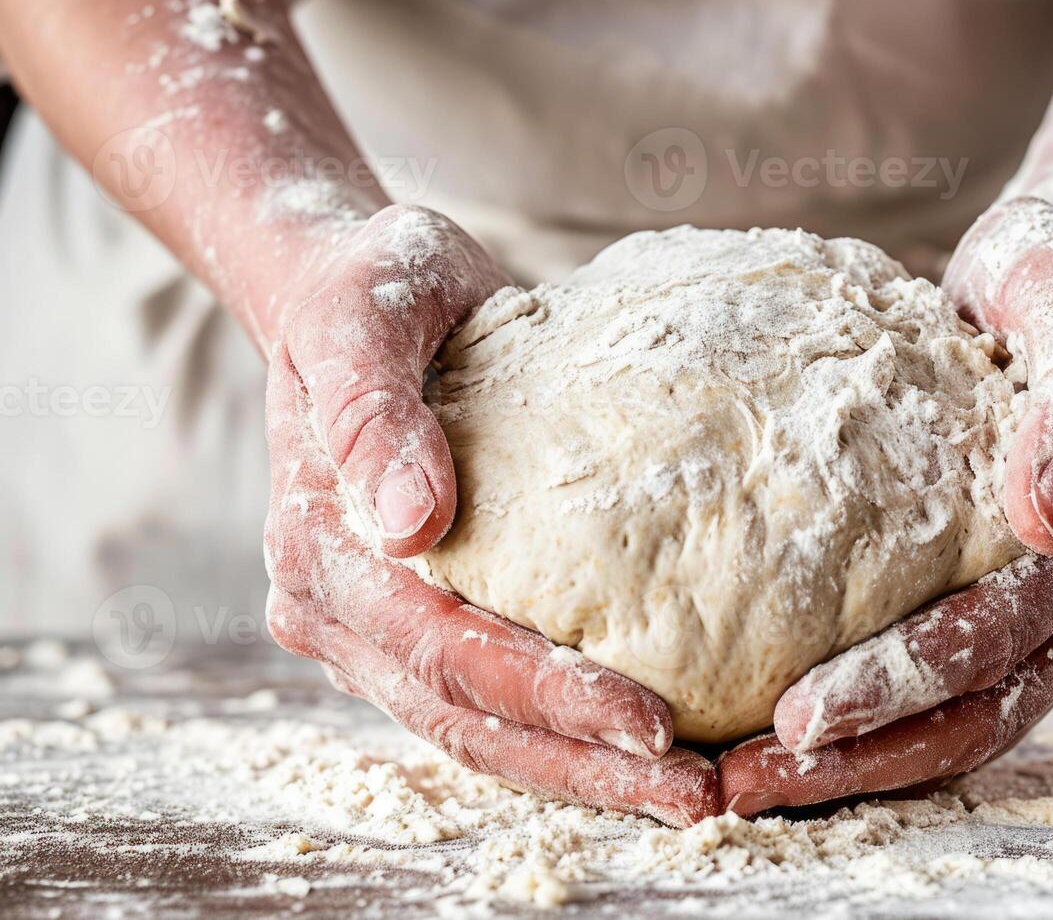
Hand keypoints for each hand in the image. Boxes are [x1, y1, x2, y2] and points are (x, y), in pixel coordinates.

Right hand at [262, 205, 718, 826]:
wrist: (352, 293)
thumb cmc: (369, 292)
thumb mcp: (368, 316)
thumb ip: (373, 408)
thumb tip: (412, 522)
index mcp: (319, 550)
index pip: (443, 650)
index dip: (546, 695)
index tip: (652, 725)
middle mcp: (337, 610)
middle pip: (466, 716)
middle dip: (582, 764)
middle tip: (697, 796)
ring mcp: (375, 626)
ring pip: (480, 728)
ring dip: (583, 770)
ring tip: (690, 794)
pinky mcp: (420, 617)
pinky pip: (492, 697)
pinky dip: (567, 731)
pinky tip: (647, 748)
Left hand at [719, 197, 1052, 814]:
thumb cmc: (1051, 285)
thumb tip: (1049, 518)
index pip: (999, 636)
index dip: (902, 681)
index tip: (800, 713)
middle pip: (981, 707)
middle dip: (866, 752)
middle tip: (751, 780)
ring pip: (970, 723)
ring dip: (866, 764)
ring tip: (755, 785)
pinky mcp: (1025, 617)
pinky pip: (959, 697)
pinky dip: (884, 731)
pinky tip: (800, 747)